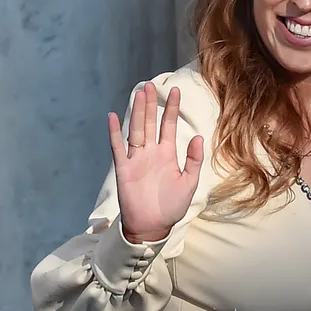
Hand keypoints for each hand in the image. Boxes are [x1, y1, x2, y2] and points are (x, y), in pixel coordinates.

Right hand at [107, 82, 203, 243]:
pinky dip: (114, 133)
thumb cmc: (172, 206)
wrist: (153, 226)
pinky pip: (118, 148)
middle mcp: (151, 153)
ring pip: (136, 130)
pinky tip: (112, 117)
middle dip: (151, 104)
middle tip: (151, 85)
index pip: (169, 126)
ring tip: (139, 94)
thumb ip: (194, 160)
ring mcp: (137, 159)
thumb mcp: (190, 182)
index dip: (172, 109)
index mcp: (168, 154)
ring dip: (137, 112)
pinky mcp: (124, 169)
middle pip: (150, 123)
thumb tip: (198, 137)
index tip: (175, 91)